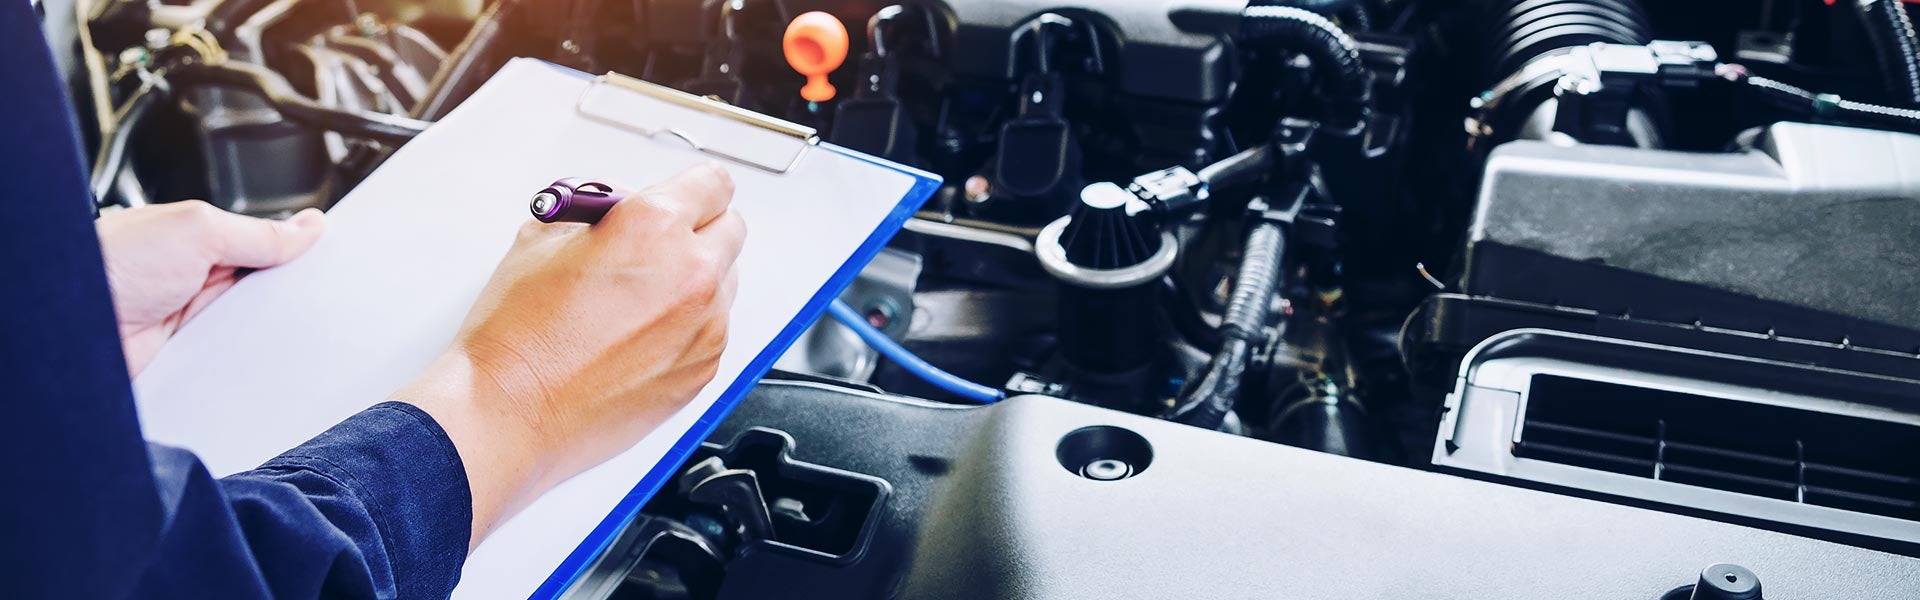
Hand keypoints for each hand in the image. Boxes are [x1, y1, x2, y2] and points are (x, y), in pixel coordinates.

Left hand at [97, 201, 325, 375]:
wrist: (65, 328)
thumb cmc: (107, 264)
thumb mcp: (197, 230)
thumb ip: (257, 232)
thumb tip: (307, 226)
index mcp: (197, 239)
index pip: (263, 242)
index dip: (297, 251)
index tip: (334, 257)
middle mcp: (194, 278)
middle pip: (263, 286)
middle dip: (289, 291)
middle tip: (322, 294)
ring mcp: (191, 319)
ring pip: (252, 325)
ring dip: (268, 328)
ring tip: (293, 327)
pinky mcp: (188, 356)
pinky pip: (232, 358)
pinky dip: (248, 360)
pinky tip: (264, 357)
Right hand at [395, 164, 744, 543]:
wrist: (511, 414)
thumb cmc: (518, 338)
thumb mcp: (541, 241)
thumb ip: (596, 216)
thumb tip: (614, 213)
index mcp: (654, 228)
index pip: (712, 183)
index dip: (694, 187)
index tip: (688, 195)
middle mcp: (693, 274)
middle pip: (730, 229)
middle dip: (698, 229)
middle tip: (658, 243)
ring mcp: (705, 326)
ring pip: (726, 281)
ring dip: (697, 278)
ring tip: (641, 297)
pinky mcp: (704, 370)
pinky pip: (713, 329)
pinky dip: (690, 324)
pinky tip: (641, 335)